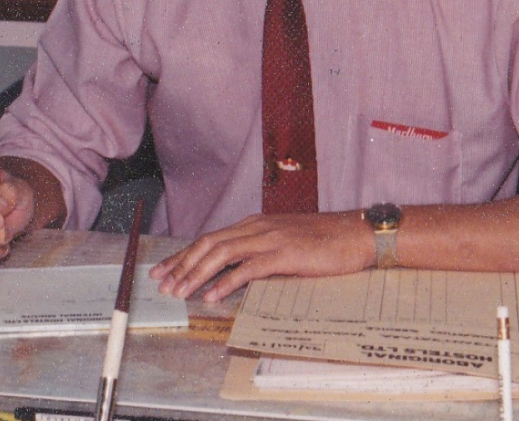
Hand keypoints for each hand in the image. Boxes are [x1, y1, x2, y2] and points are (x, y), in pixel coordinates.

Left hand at [150, 211, 374, 302]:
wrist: (356, 234)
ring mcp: (270, 238)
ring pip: (222, 253)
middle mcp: (258, 227)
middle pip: (209, 243)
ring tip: (179, 291)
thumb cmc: (325, 240)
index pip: (212, 238)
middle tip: (162, 284)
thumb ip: (262, 251)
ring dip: (197, 273)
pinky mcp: (284, 254)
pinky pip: (248, 268)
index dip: (185, 254)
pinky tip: (213, 295)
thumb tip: (238, 271)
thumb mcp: (286, 242)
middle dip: (182, 264)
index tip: (165, 270)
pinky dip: (227, 282)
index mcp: (256, 223)